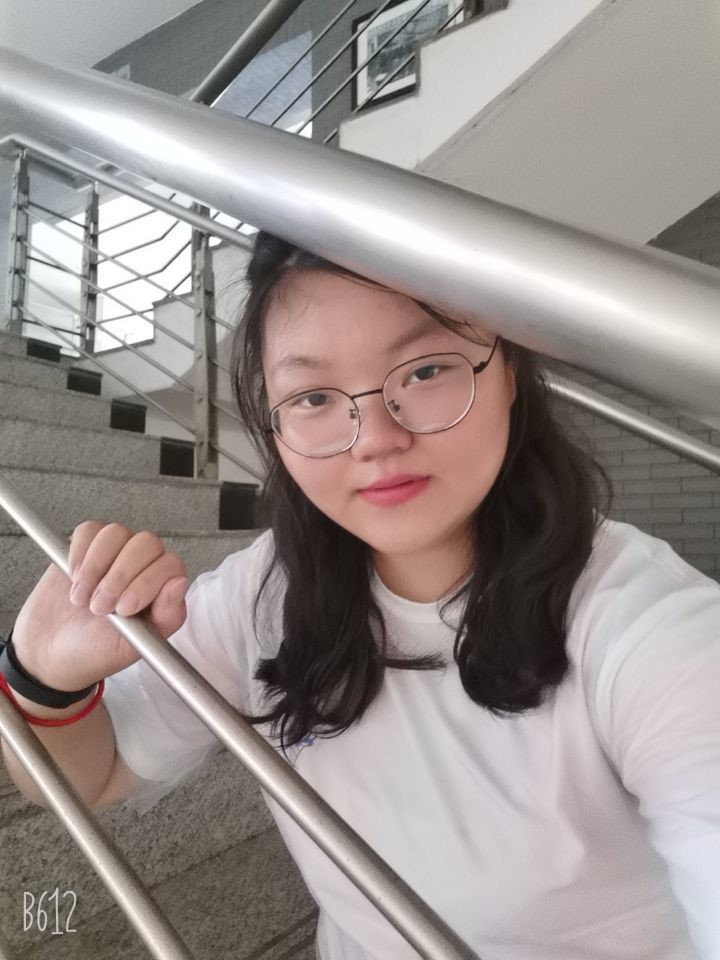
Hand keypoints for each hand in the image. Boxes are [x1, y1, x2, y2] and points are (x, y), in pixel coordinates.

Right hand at [12, 522, 188, 691]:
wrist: (52, 652)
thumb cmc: (99, 650)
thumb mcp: (139, 645)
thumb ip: (167, 615)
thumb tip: (180, 582)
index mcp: (163, 587)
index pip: (170, 565)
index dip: (147, 583)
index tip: (124, 609)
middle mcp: (144, 564)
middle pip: (146, 543)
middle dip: (119, 576)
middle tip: (99, 607)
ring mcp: (116, 551)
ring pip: (117, 532)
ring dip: (95, 567)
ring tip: (82, 599)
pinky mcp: (86, 545)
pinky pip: (89, 530)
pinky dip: (78, 554)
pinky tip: (73, 579)